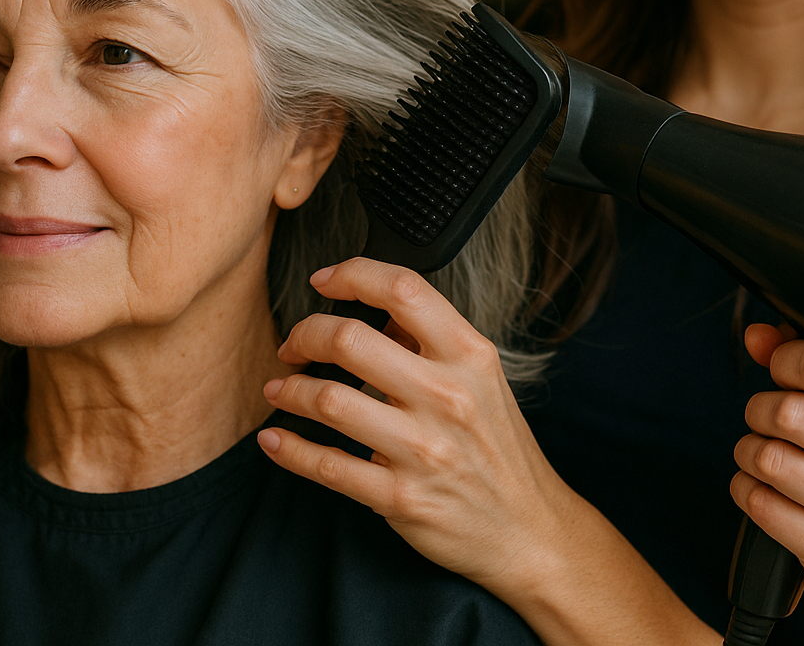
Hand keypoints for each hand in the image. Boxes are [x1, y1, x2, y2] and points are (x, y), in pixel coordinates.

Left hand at [255, 257, 580, 591]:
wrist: (528, 530)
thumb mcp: (482, 379)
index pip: (403, 289)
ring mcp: (423, 449)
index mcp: (469, 356)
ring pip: (328, 400)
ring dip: (289, 390)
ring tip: (279, 389)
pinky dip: (289, 449)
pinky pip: (327, 466)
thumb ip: (432, 340)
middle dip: (304, 335)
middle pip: (349, 339)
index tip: (323, 281)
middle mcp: (447, 396)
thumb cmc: (499, 449)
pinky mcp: (400, 496)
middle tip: (293, 345)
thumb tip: (377, 306)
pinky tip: (275, 439)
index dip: (352, 274)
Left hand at [731, 323, 803, 599]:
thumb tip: (757, 336)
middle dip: (762, 407)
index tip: (786, 370)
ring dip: (750, 448)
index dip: (787, 360)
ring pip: (766, 458)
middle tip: (771, 415)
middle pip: (787, 412)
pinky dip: (746, 487)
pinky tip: (768, 486)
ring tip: (769, 449)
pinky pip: (758, 503)